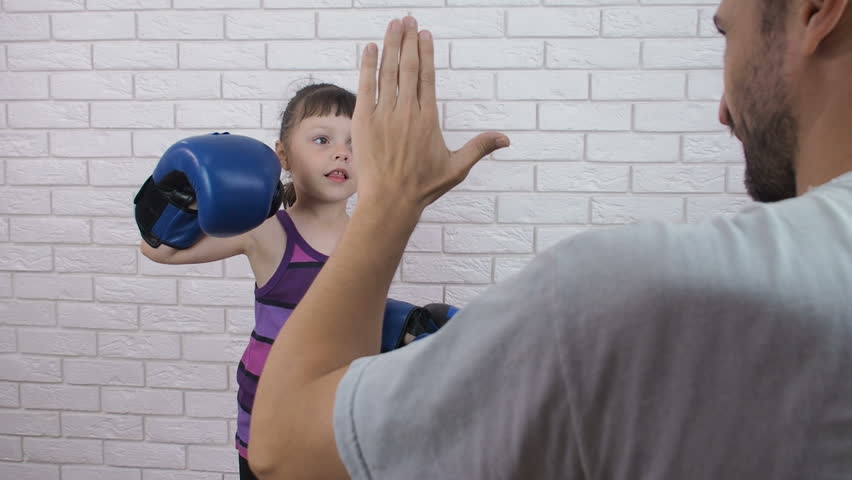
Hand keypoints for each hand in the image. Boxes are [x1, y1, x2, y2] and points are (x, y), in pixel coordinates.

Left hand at [352, 16, 509, 213]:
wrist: (390, 201)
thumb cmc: (423, 187)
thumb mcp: (457, 168)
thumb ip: (480, 148)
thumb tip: (506, 139)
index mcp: (428, 119)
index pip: (427, 77)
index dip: (425, 53)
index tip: (425, 35)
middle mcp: (407, 112)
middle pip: (408, 67)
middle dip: (408, 40)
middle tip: (408, 19)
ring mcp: (384, 115)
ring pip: (388, 72)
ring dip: (390, 45)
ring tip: (394, 25)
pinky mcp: (364, 121)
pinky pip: (366, 86)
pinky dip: (368, 66)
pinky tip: (371, 48)